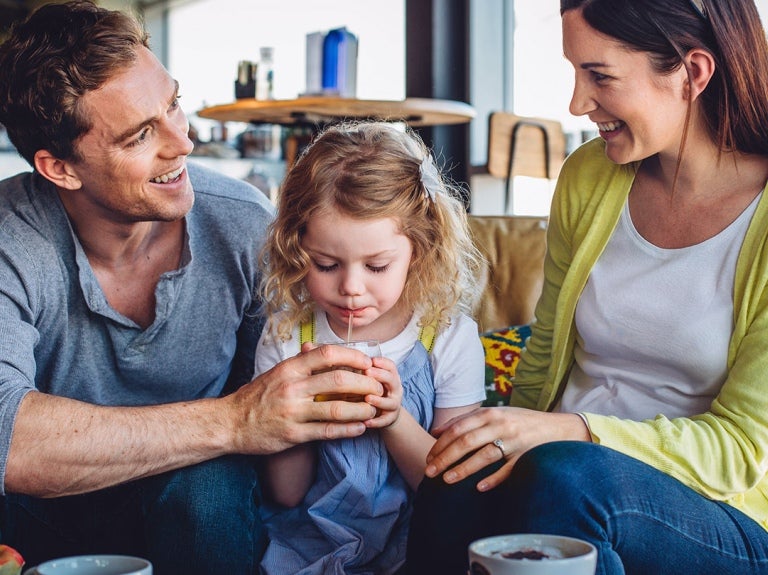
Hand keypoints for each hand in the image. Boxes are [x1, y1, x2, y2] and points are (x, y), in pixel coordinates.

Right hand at [225, 343, 383, 454]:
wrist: (230, 422)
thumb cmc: (257, 396)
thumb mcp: (277, 372)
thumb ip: (301, 362)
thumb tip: (324, 350)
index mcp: (290, 368)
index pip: (327, 354)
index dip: (353, 357)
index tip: (367, 362)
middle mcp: (292, 388)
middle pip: (339, 381)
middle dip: (365, 384)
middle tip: (377, 388)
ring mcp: (293, 412)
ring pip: (336, 409)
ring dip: (360, 410)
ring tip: (373, 410)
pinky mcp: (293, 434)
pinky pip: (326, 431)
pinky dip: (347, 430)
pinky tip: (360, 428)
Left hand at [362, 356, 402, 428]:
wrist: (387, 414)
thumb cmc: (375, 392)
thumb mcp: (372, 380)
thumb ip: (364, 372)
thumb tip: (344, 359)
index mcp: (391, 377)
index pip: (391, 366)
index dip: (382, 363)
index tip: (371, 360)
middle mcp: (395, 390)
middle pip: (392, 380)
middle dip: (380, 376)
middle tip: (367, 372)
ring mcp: (393, 404)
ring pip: (389, 402)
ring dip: (379, 400)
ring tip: (367, 398)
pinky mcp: (389, 419)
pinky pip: (384, 421)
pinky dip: (375, 422)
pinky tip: (365, 422)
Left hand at [424, 407, 589, 491]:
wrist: (558, 428)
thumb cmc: (520, 422)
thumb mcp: (495, 414)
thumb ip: (467, 420)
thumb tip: (436, 431)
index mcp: (490, 413)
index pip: (458, 428)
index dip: (441, 443)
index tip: (429, 457)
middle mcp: (501, 425)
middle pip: (466, 442)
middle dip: (444, 458)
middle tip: (429, 472)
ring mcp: (514, 442)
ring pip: (484, 456)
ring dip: (463, 469)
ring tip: (446, 480)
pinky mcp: (526, 457)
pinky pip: (507, 470)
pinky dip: (493, 479)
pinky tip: (479, 488)